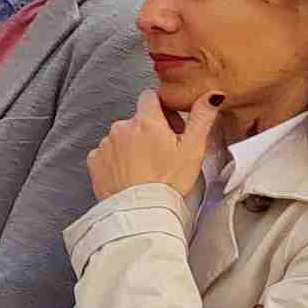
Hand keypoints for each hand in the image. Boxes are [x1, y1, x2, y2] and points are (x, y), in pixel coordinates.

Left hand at [89, 86, 218, 201]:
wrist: (141, 212)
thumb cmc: (169, 182)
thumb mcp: (193, 149)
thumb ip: (201, 117)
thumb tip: (212, 95)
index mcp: (146, 121)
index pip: (150, 96)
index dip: (162, 109)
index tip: (170, 127)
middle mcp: (121, 128)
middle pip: (137, 119)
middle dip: (149, 130)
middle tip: (163, 154)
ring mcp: (105, 144)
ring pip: (122, 137)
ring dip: (132, 146)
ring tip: (146, 168)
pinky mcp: (95, 161)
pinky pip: (107, 153)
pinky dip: (116, 160)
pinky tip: (129, 174)